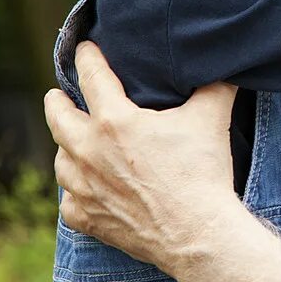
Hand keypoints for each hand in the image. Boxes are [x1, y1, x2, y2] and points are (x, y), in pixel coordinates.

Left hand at [44, 41, 241, 275]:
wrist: (197, 233)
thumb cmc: (202, 171)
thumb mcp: (211, 117)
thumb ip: (214, 85)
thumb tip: (223, 65)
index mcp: (115, 121)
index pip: (91, 76)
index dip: (87, 57)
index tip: (84, 49)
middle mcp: (89, 151)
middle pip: (57, 117)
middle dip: (56, 102)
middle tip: (57, 96)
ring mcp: (84, 188)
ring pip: (60, 160)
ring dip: (66, 147)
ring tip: (73, 142)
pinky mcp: (87, 219)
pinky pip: (68, 201)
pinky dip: (74, 192)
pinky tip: (85, 188)